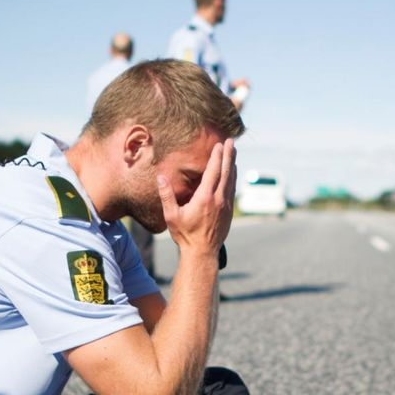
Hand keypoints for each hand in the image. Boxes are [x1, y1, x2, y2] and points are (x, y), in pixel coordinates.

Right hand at [158, 138, 235, 255]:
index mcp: (205, 198)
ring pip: (231, 180)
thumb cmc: (185, 235)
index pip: (213, 172)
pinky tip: (232, 173)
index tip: (219, 145)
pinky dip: (233, 178)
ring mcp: (226, 206)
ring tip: (234, 152)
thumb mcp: (171, 216)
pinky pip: (232, 190)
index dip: (217, 157)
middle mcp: (218, 199)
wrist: (202, 252)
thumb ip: (166, 195)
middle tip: (231, 142)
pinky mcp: (229, 212)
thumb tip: (161, 177)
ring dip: (232, 165)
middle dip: (228, 156)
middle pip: (226, 172)